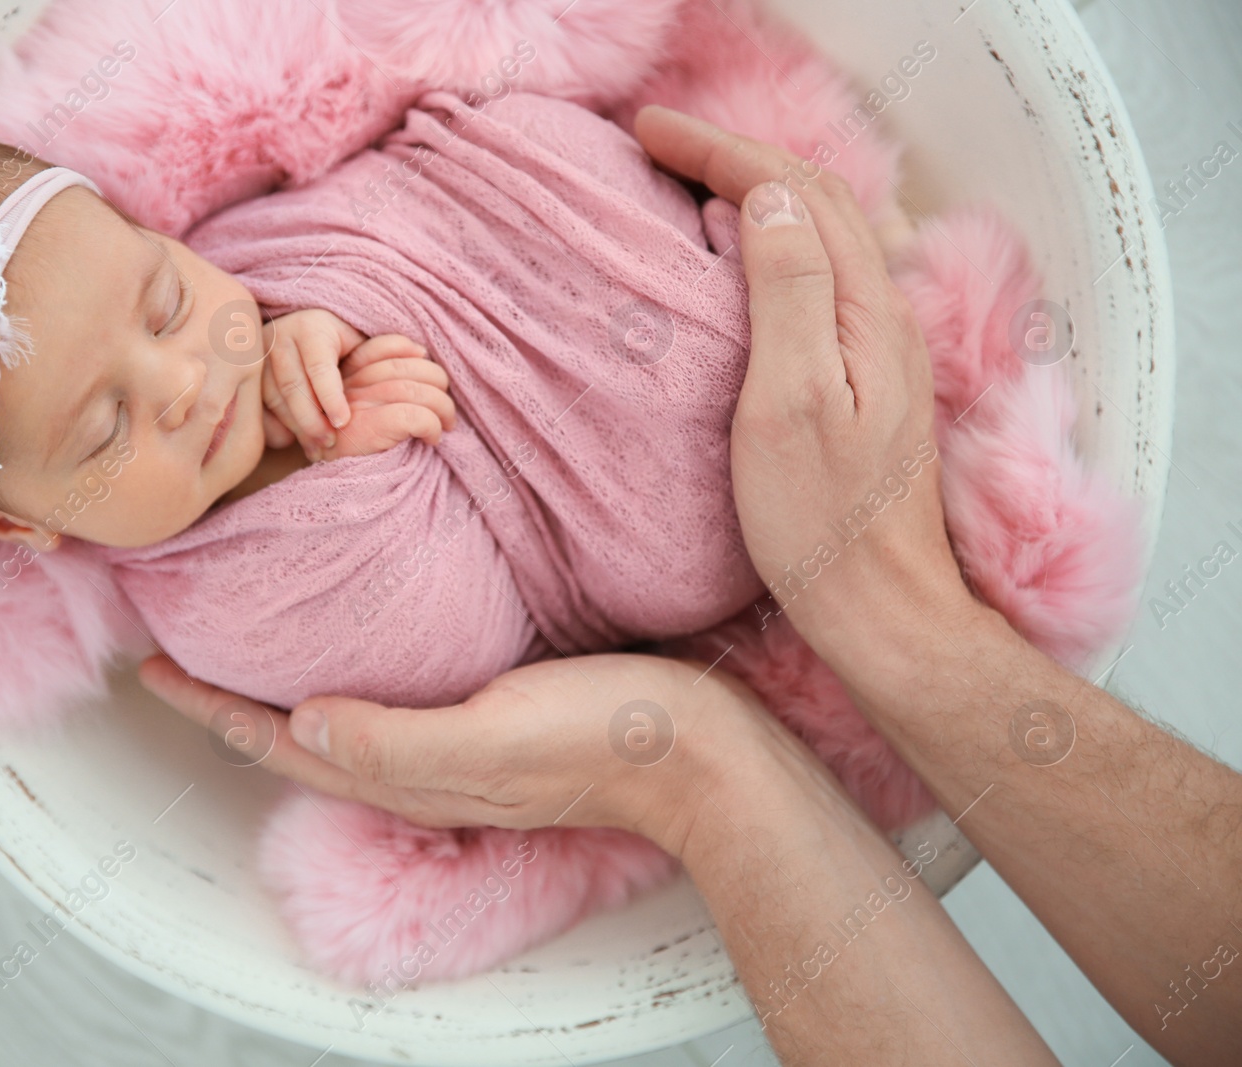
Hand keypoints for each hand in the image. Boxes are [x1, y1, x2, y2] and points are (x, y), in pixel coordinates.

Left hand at [138, 651, 763, 857]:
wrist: (698, 753)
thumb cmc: (600, 735)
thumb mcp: (493, 734)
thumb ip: (397, 738)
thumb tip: (304, 723)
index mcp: (404, 771)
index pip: (280, 740)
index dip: (211, 706)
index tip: (153, 665)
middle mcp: (414, 764)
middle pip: (294, 732)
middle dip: (231, 696)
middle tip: (181, 646)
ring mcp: (449, 744)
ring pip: (337, 716)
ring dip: (281, 684)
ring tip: (244, 641)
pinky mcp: (484, 715)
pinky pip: (386, 699)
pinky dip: (344, 670)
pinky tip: (352, 639)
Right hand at [258, 309, 442, 457]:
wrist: (295, 340)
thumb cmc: (336, 345)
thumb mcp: (358, 343)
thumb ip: (385, 349)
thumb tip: (420, 353)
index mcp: (311, 327)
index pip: (319, 366)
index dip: (330, 396)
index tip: (343, 422)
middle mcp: (280, 336)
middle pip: (292, 384)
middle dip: (311, 418)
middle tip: (329, 443)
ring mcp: (258, 355)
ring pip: (271, 396)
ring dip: (294, 424)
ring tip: (314, 447)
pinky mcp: (245, 373)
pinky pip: (255, 404)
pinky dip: (273, 424)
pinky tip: (289, 440)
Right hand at [309, 333, 455, 460]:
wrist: (332, 492)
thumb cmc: (353, 454)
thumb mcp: (359, 415)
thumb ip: (377, 389)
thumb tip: (420, 360)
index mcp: (345, 378)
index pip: (381, 347)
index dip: (408, 350)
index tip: (425, 362)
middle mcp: (349, 387)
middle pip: (405, 366)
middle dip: (436, 381)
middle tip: (445, 407)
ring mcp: (358, 405)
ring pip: (416, 391)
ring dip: (443, 407)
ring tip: (446, 425)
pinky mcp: (369, 427)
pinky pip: (416, 416)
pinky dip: (432, 426)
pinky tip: (432, 440)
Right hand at [632, 105, 975, 661]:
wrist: (880, 607)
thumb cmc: (820, 523)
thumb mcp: (788, 403)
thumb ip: (787, 290)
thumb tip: (770, 196)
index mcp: (862, 310)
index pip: (793, 192)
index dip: (720, 148)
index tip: (648, 128)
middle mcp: (883, 314)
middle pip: (815, 197)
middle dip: (735, 153)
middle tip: (657, 138)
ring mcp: (880, 345)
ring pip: (823, 229)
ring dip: (758, 188)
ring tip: (694, 176)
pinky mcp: (868, 376)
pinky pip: (823, 270)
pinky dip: (776, 235)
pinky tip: (747, 251)